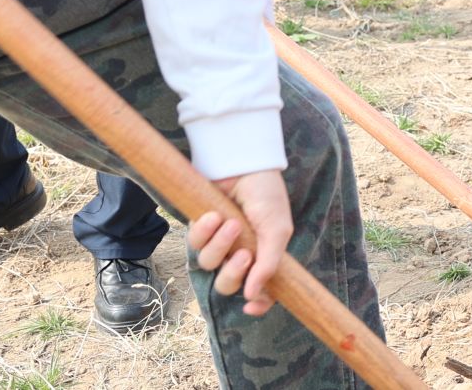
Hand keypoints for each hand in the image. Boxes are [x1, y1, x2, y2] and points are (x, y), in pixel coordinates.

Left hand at [188, 170, 292, 316]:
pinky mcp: (200, 231)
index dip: (257, 303)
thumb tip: (252, 296)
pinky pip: (194, 244)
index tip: (251, 306)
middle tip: (244, 254)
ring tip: (231, 223)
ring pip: (209, 264)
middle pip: (227, 285)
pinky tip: (214, 215)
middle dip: (233, 273)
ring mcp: (218, 244)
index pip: (260, 290)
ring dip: (220, 246)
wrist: (245, 165)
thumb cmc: (266, 195)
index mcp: (262, 256)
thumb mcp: (277, 229)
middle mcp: (239, 254)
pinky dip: (204, 232)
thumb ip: (269, 264)